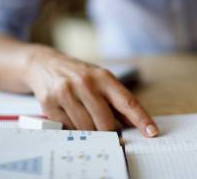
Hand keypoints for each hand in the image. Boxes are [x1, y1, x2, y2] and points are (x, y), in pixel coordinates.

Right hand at [24, 47, 157, 135]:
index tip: (152, 131)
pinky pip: (68, 128)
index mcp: (104, 77)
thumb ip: (117, 101)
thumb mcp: (101, 80)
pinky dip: (73, 128)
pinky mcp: (50, 102)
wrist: (45, 64)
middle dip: (109, 131)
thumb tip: (134, 124)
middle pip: (106, 122)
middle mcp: (85, 83)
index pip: (127, 102)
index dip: (141, 119)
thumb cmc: (79, 74)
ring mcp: (66, 92)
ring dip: (90, 131)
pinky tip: (70, 115)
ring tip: (86, 118)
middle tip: (107, 130)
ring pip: (87, 128)